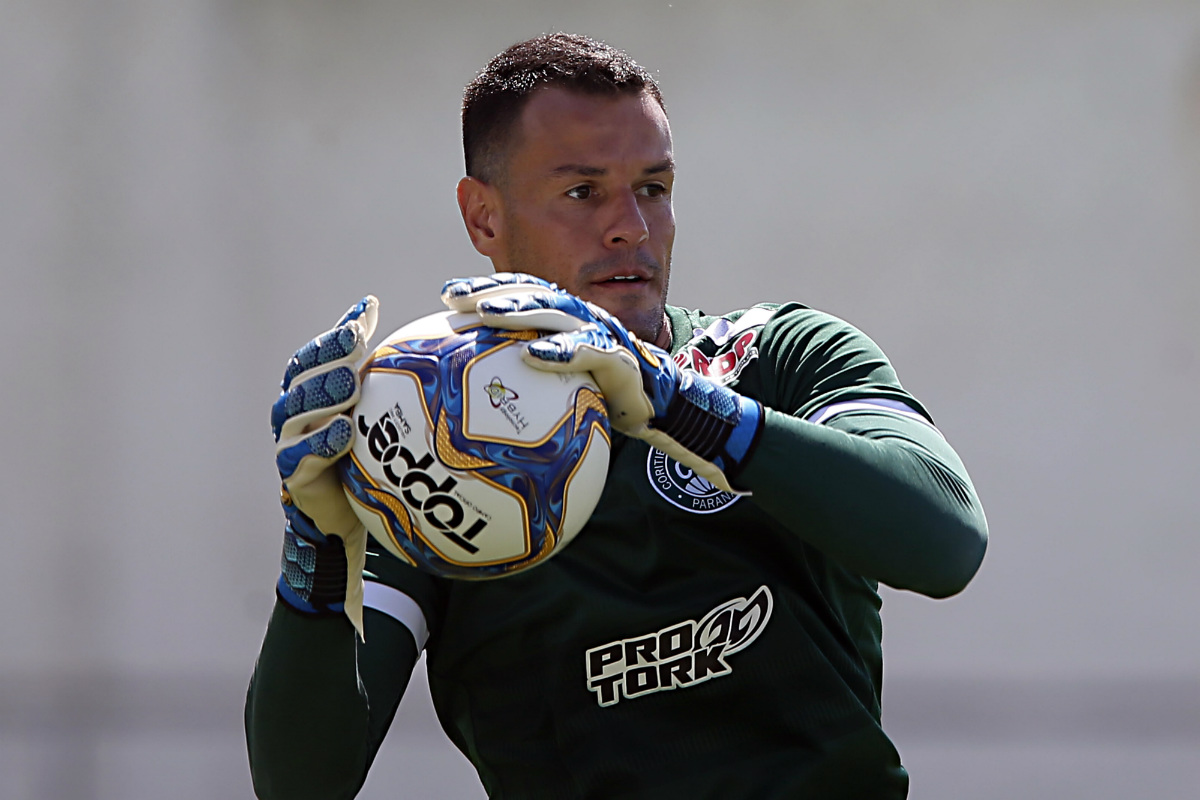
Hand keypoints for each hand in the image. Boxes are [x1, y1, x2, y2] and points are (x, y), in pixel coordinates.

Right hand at [271, 296, 378, 633]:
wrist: (347, 522)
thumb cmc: (370, 465)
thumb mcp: (387, 425)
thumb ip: (400, 391)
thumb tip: (447, 350)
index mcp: (315, 391)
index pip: (322, 351)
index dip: (342, 329)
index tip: (370, 310)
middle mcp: (297, 411)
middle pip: (304, 372)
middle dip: (329, 352)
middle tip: (357, 339)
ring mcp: (290, 441)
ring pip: (297, 408)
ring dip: (323, 392)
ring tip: (350, 381)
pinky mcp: (292, 474)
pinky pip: (301, 454)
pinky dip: (321, 442)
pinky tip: (344, 433)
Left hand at [442, 275, 762, 492]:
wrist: (675, 415)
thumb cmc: (617, 406)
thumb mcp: (570, 392)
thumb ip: (537, 388)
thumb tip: (484, 411)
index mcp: (573, 324)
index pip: (528, 296)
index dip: (491, 289)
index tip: (449, 297)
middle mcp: (588, 321)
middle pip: (537, 295)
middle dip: (495, 292)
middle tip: (454, 297)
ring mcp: (606, 337)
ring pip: (561, 313)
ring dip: (522, 310)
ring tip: (488, 313)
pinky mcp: (624, 360)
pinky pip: (590, 352)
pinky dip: (562, 351)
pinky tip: (532, 355)